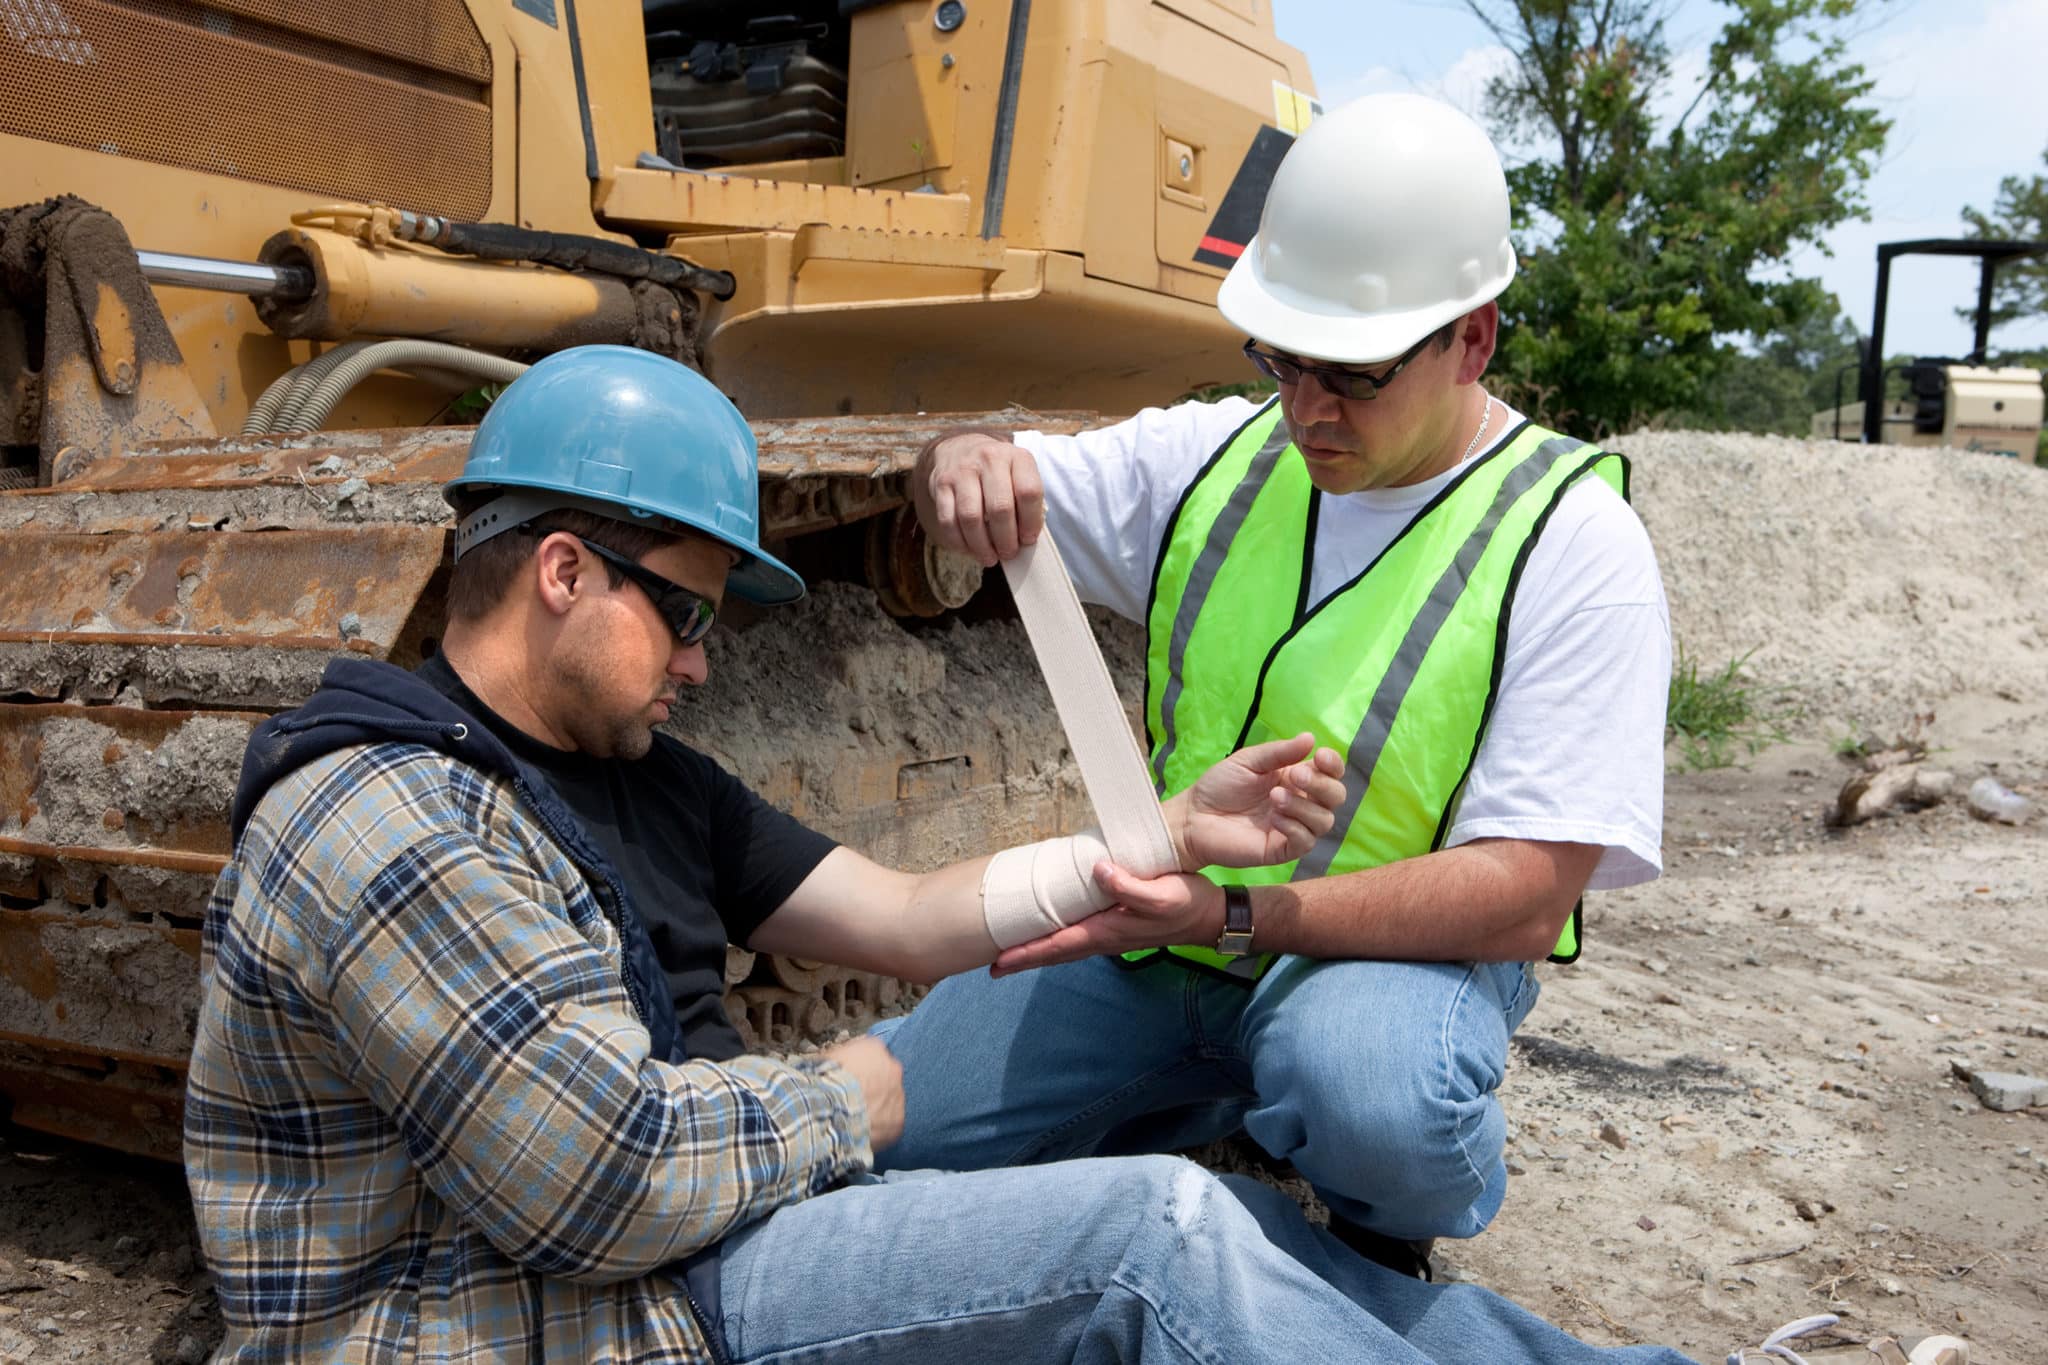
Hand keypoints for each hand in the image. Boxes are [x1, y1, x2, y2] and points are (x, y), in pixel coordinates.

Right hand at [821, 1035, 903, 1151]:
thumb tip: (833, 1065)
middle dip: (873, 1086)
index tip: (850, 1077)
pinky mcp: (898, 1121)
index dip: (860, 1068)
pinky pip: (890, 1124)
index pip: (871, 1053)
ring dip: (878, 1107)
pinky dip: (879, 1128)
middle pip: (886, 1076)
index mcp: (873, 1048)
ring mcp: (898, 1095)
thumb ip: (838, 1059)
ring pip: (890, 1100)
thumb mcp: (825, 1060)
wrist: (830, 1110)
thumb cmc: (823, 1082)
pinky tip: (862, 1132)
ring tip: (856, 1119)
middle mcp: (892, 1068)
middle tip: (854, 1098)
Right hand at [913, 430, 1044, 565]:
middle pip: (999, 508)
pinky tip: (968, 549)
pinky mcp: (941, 483)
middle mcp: (989, 458)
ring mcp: (962, 470)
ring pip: (971, 517)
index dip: (1031, 522)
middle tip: (1008, 553)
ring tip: (989, 557)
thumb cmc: (998, 473)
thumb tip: (1023, 541)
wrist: (960, 449)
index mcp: (1016, 457)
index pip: (1028, 492)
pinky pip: (948, 520)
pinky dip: (958, 541)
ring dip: (981, 545)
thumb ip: (1026, 503)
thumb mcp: (1018, 475)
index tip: (1028, 539)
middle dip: (1005, 539)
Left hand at [991, 865, 1222, 976]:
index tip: (999, 961)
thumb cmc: (1189, 903)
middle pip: (1057, 952)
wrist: (1213, 917)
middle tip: (993, 966)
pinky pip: (1079, 938)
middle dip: (1025, 959)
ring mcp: (1112, 935)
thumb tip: (1098, 872)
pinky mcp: (1119, 927)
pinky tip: (1052, 935)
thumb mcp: (1163, 893)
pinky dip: (1059, 941)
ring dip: (1040, 952)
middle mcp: (1105, 938)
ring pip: (1067, 947)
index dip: (1027, 953)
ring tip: (1013, 954)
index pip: (1058, 944)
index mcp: (1108, 930)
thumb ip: (1130, 886)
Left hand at [1167, 732, 1344, 870]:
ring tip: (1274, 797)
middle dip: (1322, 784)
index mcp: (1295, 779)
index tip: (1320, 755)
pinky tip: (1275, 818)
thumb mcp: (1249, 761)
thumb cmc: (1219, 786)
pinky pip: (1306, 842)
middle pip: (1335, 797)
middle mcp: (1300, 803)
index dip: (1333, 764)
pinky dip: (1296, 827)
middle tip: (1295, 775)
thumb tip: (1311, 738)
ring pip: (1324, 820)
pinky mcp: (1282, 849)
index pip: (1330, 773)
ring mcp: (1292, 827)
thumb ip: (1280, 752)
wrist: (1193, 816)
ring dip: (1304, 805)